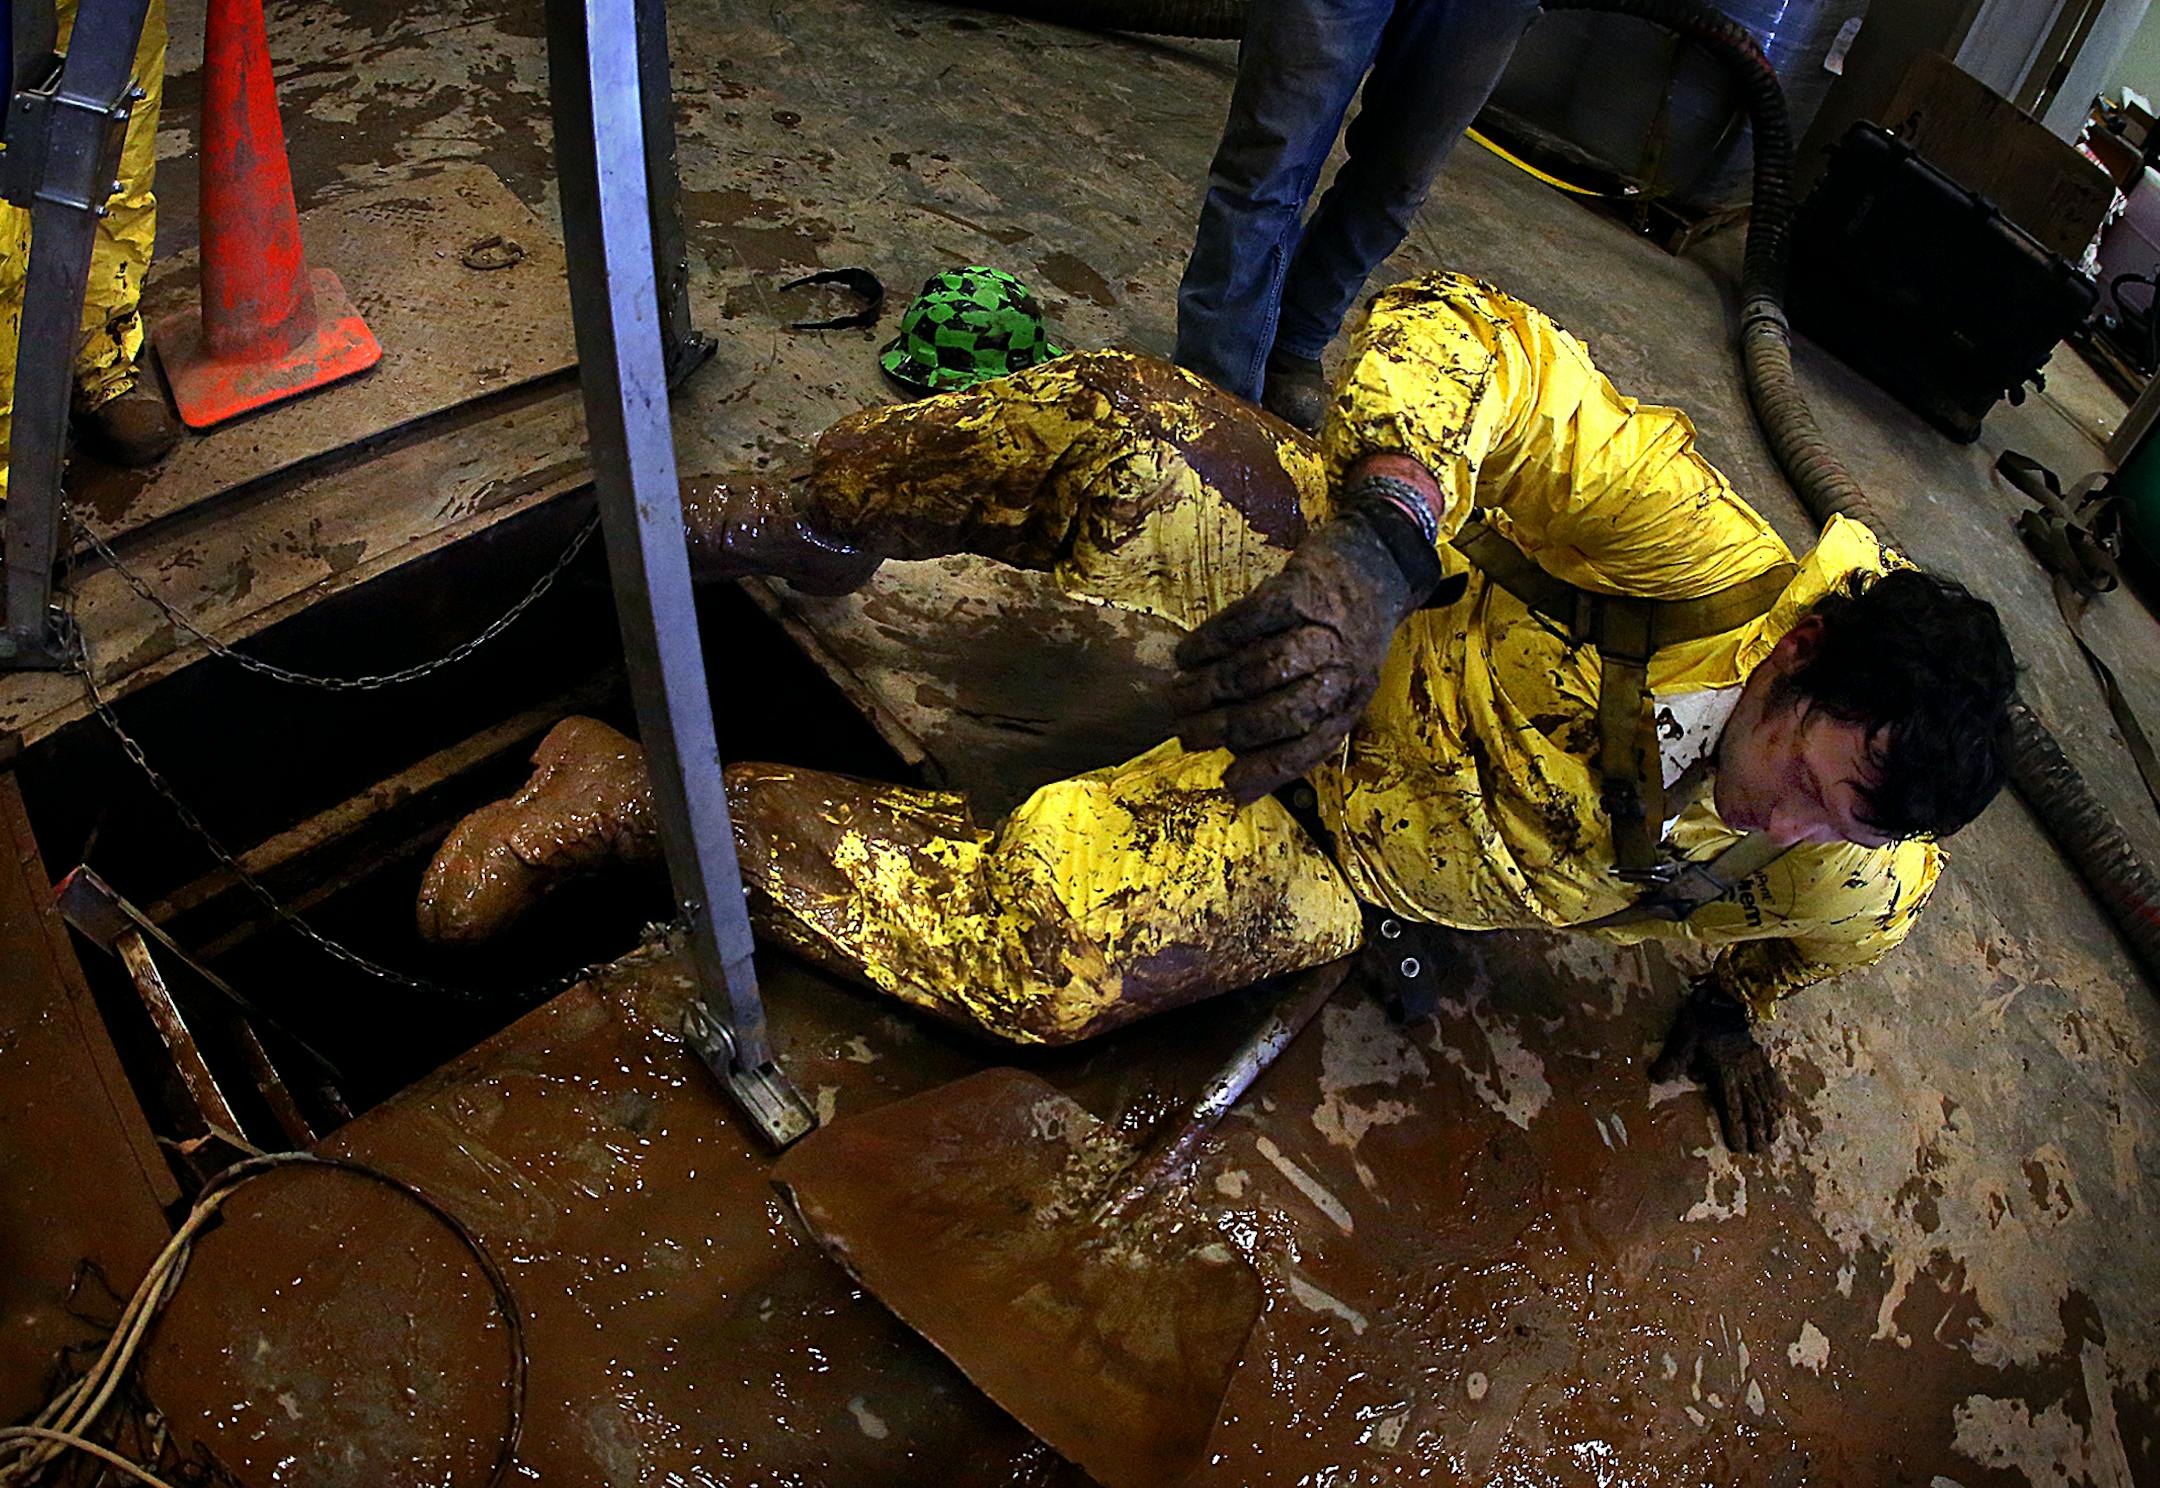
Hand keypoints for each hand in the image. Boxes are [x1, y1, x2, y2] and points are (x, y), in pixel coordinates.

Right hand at [1169, 516, 1417, 805]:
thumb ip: (1294, 730)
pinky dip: (1211, 641)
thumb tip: (1237, 788)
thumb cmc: (1345, 638)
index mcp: (1349, 704)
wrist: (1375, 564)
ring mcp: (1322, 630)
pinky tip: (1188, 654)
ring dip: (1210, 686)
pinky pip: (1247, 621)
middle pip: (1278, 712)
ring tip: (1178, 696)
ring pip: (1258, 668)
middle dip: (1224, 727)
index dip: (1265, 771)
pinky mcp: (1300, 590)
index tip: (1227, 784)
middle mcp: (1341, 672)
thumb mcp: (1337, 688)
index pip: (1307, 748)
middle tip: (1186, 733)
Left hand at [1649, 981, 1786, 1152]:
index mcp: (1723, 1071)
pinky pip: (1772, 1081)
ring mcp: (1755, 1065)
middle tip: (1762, 1152)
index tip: (1740, 1147)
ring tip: (1774, 1138)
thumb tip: (1655, 1078)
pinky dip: (1777, 1098)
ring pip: (1765, 1097)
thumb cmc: (1700, 1020)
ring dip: (1769, 1119)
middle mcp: (1743, 1072)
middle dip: (1757, 1130)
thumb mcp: (1681, 1038)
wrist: (1724, 997)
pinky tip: (1781, 1110)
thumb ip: (1671, 1060)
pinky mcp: (1761, 1057)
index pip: (1731, 1106)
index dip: (1736, 1128)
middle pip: (1752, 1106)